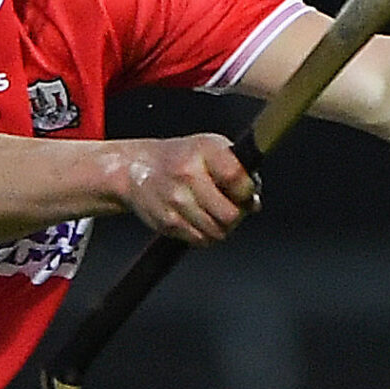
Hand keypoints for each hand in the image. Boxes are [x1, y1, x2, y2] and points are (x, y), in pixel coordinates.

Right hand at [109, 134, 255, 243]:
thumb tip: (254, 202)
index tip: (245, 191)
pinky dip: (206, 234)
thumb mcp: (211, 149)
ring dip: (222, 226)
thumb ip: (238, 170)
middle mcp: (188, 174)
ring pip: (217, 231)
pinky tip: (200, 219)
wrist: (135, 168)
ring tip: (214, 212)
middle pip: (230, 214)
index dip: (247, 190)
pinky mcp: (167, 221)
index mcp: (204, 150)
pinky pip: (201, 240)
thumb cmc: (181, 157)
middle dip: (237, 214)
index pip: (236, 178)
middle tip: (232, 206)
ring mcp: (176, 199)